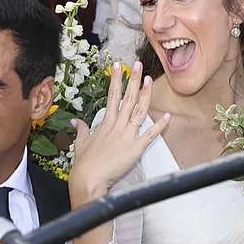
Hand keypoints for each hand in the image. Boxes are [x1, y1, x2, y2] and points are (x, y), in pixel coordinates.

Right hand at [68, 60, 169, 204]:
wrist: (89, 179)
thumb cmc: (84, 164)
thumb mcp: (81, 143)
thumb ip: (81, 130)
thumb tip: (76, 122)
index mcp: (105, 124)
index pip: (112, 96)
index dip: (116, 80)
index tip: (118, 66)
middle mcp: (117, 126)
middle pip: (127, 99)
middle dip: (132, 80)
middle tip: (138, 65)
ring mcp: (127, 136)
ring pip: (139, 111)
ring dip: (145, 95)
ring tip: (149, 80)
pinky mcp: (135, 149)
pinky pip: (150, 135)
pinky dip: (159, 126)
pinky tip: (167, 116)